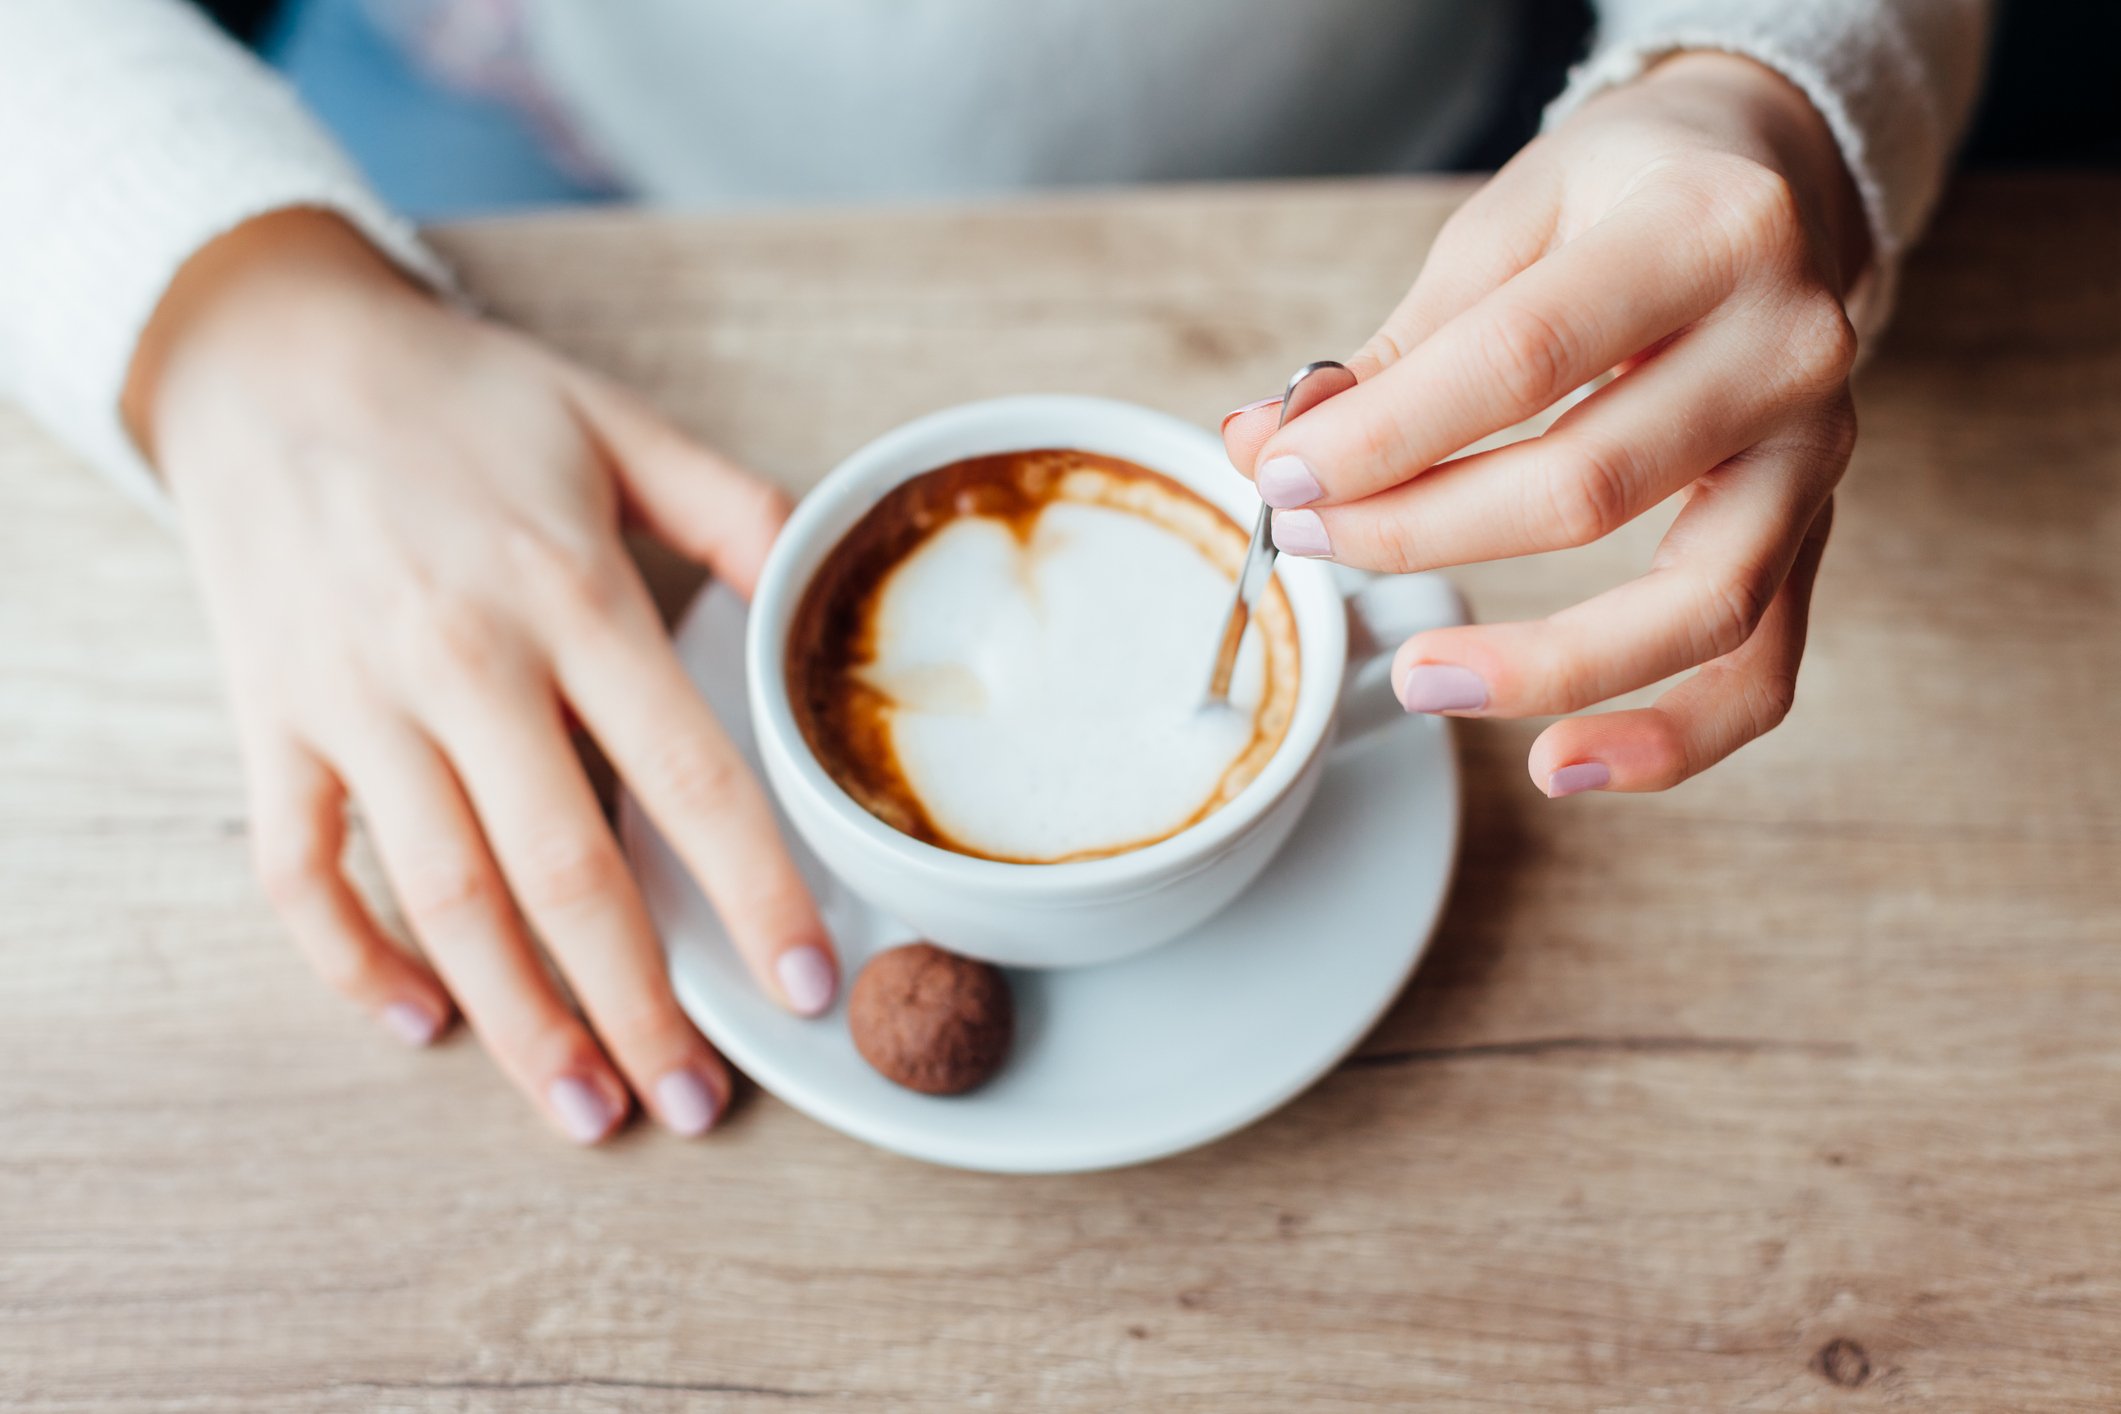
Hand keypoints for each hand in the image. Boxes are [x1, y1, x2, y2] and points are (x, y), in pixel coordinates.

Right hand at [125, 211, 839, 1141]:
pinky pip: (300, 874)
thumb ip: (733, 511)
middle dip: (642, 1005)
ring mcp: (355, 703)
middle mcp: (463, 663)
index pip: (688, 776)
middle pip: (566, 874)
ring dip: (519, 1021)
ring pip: (445, 899)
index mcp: (569, 595)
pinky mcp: (271, 727)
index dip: (754, 893)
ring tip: (588, 1109)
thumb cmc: (464, 401)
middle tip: (699, 1104)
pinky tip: (420, 1023)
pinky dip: (352, 961)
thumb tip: (821, 588)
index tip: (806, 983)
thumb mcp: (616, 425)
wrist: (274, 359)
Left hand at [1224, 53, 1866, 796]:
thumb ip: (1401, 343)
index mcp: (1709, 231)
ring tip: (1417, 684)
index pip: (1522, 359)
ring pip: (1698, 602)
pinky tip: (1565, 765)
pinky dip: (1672, 737)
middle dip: (1419, 532)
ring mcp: (1818, 450)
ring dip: (1544, 667)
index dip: (1388, 434)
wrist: (1780, 180)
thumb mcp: (1512, 221)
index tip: (1282, 474)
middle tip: (1309, 542)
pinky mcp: (1819, 530)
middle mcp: (1789, 344)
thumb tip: (1266, 442)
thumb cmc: (1629, 193)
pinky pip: (1762, 669)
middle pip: (1589, 485)